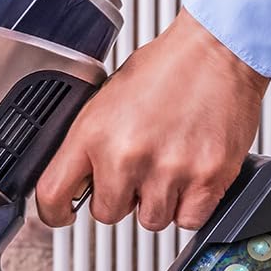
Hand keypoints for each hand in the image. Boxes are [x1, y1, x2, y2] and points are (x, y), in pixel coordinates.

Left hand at [36, 8, 270, 230]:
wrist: (217, 49)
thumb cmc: (166, 69)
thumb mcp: (106, 99)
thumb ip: (89, 143)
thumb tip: (77, 179)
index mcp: (93, 134)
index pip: (52, 194)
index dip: (55, 212)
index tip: (64, 214)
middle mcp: (126, 155)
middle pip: (107, 214)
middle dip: (121, 197)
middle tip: (138, 169)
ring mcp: (167, 171)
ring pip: (150, 220)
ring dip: (158, 201)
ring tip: (169, 164)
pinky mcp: (206, 179)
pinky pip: (188, 220)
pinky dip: (190, 205)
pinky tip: (191, 175)